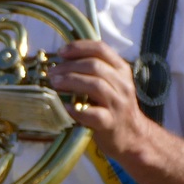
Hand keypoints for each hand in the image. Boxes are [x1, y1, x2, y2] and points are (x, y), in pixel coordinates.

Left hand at [47, 40, 153, 165]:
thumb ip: (94, 70)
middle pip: (95, 66)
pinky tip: (66, 106)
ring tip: (55, 83)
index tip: (61, 52)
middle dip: (69, 66)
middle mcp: (122, 84)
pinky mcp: (111, 123)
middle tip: (52, 72)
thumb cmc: (114, 106)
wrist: (132, 136)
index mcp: (121, 70)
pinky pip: (93, 114)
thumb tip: (62, 60)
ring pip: (95, 85)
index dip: (79, 47)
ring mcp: (118, 104)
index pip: (101, 49)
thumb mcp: (111, 83)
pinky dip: (77, 109)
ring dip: (71, 82)